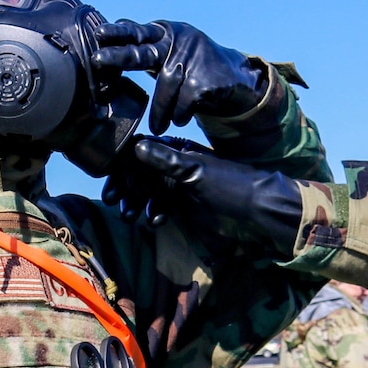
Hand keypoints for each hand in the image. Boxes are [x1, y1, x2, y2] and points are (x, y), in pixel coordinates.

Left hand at [91, 20, 265, 133]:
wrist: (233, 79)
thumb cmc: (190, 67)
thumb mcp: (167, 52)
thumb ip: (141, 48)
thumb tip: (101, 44)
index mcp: (164, 34)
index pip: (136, 32)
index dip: (118, 33)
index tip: (98, 34)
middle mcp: (178, 40)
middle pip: (143, 52)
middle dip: (119, 56)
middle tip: (97, 60)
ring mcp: (194, 57)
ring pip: (165, 86)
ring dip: (160, 110)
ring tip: (157, 127)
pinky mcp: (207, 78)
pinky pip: (184, 103)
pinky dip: (180, 114)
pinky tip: (181, 120)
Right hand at [101, 138, 302, 253]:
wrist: (257, 208)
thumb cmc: (230, 183)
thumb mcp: (196, 170)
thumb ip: (166, 160)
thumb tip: (136, 146)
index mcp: (176, 149)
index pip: (140, 152)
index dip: (122, 166)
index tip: (111, 182)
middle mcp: (174, 164)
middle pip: (140, 174)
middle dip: (126, 188)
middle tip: (114, 202)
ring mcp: (179, 185)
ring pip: (148, 192)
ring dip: (137, 203)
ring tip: (130, 216)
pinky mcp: (185, 203)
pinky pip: (162, 206)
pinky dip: (155, 213)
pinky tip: (155, 221)